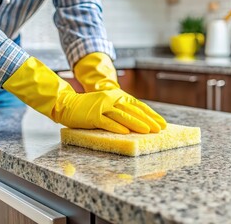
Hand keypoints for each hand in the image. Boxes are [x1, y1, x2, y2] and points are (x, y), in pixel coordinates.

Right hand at [3, 57, 165, 133]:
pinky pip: (107, 122)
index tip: (162, 123)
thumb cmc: (90, 107)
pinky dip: (116, 127)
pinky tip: (126, 133)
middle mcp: (112, 99)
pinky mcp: (93, 116)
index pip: (139, 106)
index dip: (151, 114)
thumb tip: (139, 121)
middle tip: (159, 129)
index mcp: (118, 96)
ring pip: (123, 116)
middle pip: (134, 111)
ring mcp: (102, 107)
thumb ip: (122, 110)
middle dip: (148, 120)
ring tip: (147, 131)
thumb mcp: (108, 104)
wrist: (68, 103)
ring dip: (136, 124)